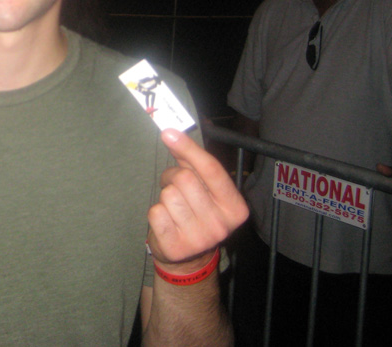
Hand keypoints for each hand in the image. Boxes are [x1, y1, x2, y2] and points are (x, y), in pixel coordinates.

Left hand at [147, 128, 248, 272]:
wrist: (189, 258)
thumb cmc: (196, 212)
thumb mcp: (204, 188)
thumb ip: (192, 161)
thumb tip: (172, 133)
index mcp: (235, 207)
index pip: (212, 170)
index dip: (189, 148)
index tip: (168, 132)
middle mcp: (221, 225)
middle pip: (185, 179)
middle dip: (173, 177)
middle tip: (176, 188)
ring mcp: (199, 239)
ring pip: (168, 195)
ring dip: (165, 196)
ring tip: (173, 207)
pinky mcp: (176, 247)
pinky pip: (156, 212)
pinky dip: (156, 212)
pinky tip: (167, 221)